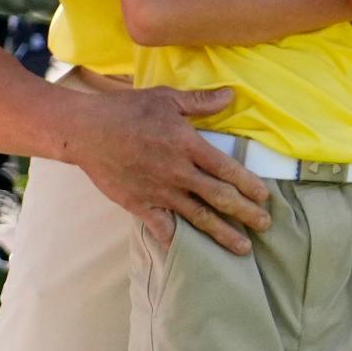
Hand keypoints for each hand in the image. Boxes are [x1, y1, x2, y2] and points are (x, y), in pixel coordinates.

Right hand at [76, 86, 271, 254]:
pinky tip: (192, 254)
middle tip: (266, 225)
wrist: (85, 131)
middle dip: (246, 213)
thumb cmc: (126, 110)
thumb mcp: (165, 98)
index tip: (265, 197)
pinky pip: (162, 228)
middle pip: (219, 197)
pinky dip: (177, 242)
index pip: (227, 169)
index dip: (248, 184)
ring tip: (242, 248)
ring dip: (222, 234)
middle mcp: (177, 173)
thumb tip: (231, 96)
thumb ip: (200, 102)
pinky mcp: (140, 205)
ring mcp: (159, 192)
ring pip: (197, 218)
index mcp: (187, 145)